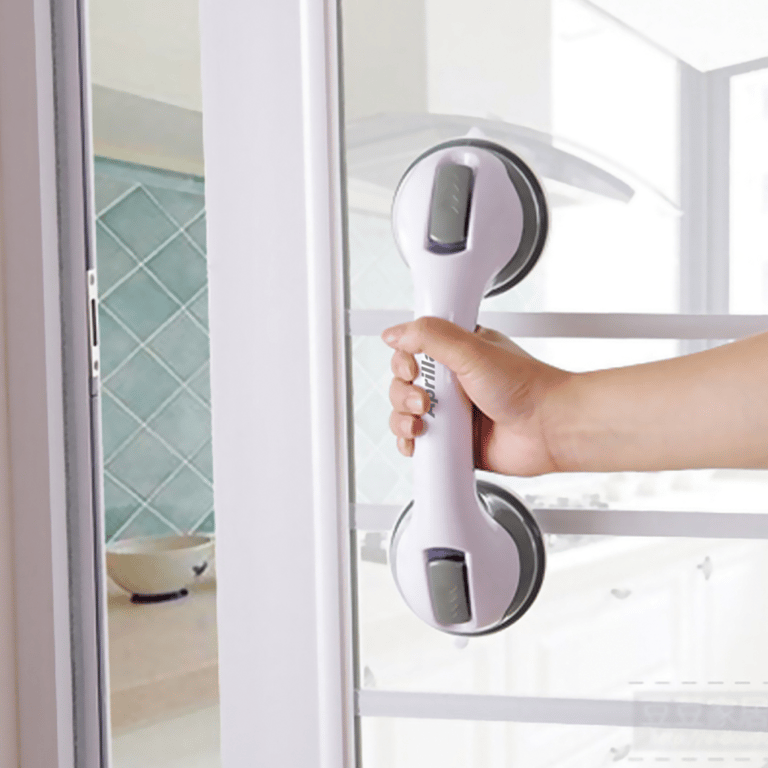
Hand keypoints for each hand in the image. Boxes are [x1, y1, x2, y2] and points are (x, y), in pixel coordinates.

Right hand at [383, 317, 572, 476]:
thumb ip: (430, 336)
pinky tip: (420, 440)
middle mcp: (453, 381)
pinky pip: (419, 442)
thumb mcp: (472, 349)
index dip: (404, 360)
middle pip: (403, 384)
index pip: (412, 349)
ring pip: (405, 414)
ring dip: (403, 419)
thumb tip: (394, 332)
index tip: (413, 368)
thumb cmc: (526, 387)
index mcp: (457, 351)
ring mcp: (452, 413)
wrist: (548, 428)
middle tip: (425, 399)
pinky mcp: (454, 441)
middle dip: (403, 393)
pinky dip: (410, 443)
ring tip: (424, 421)